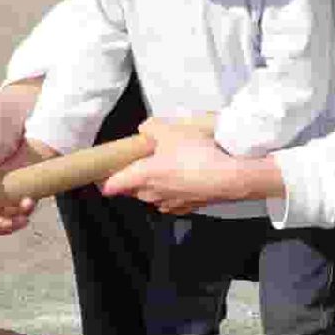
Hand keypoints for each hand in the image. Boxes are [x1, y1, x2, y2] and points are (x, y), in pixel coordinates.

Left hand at [102, 118, 284, 215]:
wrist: (231, 178)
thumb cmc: (198, 155)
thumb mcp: (171, 130)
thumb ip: (152, 128)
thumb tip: (145, 129)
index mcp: (142, 176)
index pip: (112, 185)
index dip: (104, 178)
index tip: (103, 172)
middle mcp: (152, 194)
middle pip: (132, 190)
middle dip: (132, 177)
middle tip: (142, 159)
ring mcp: (170, 203)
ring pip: (152, 195)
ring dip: (155, 183)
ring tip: (169, 165)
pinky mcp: (188, 207)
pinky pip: (172, 199)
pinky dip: (174, 189)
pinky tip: (185, 176)